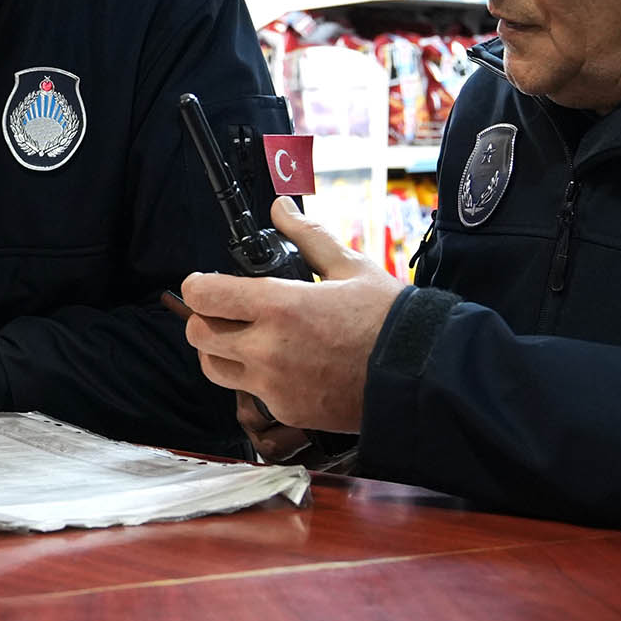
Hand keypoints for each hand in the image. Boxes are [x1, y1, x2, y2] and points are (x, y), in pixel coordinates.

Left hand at [180, 198, 406, 433]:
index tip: (206, 282)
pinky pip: (250, 393)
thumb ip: (308, 238)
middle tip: (227, 309)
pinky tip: (282, 362)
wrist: (422, 375)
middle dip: (206, 317)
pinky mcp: (287, 411)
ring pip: (214, 368)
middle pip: (198, 334)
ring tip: (247, 337)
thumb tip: (282, 209)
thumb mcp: (351, 267)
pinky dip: (254, 378)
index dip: (198, 285)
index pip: (203, 295)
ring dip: (220, 350)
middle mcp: (268, 350)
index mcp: (280, 306)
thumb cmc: (390, 320)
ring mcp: (275, 386)